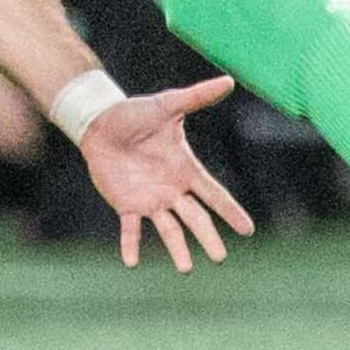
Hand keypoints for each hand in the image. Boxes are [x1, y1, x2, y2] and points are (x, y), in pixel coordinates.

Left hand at [78, 74, 256, 271]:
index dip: (230, 211)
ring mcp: (150, 200)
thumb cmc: (136, 113)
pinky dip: (131, 245)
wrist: (101, 122)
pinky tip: (132, 261)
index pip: (213, 194)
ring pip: (169, 229)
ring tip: (185, 270)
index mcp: (185, 168)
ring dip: (177, 249)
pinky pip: (131, 229)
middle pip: (196, 218)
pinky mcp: (126, 205)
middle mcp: (172, 189)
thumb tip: (229, 80)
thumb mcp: (168, 105)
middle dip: (209, 238)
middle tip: (220, 258)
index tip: (248, 231)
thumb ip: (198, 96)